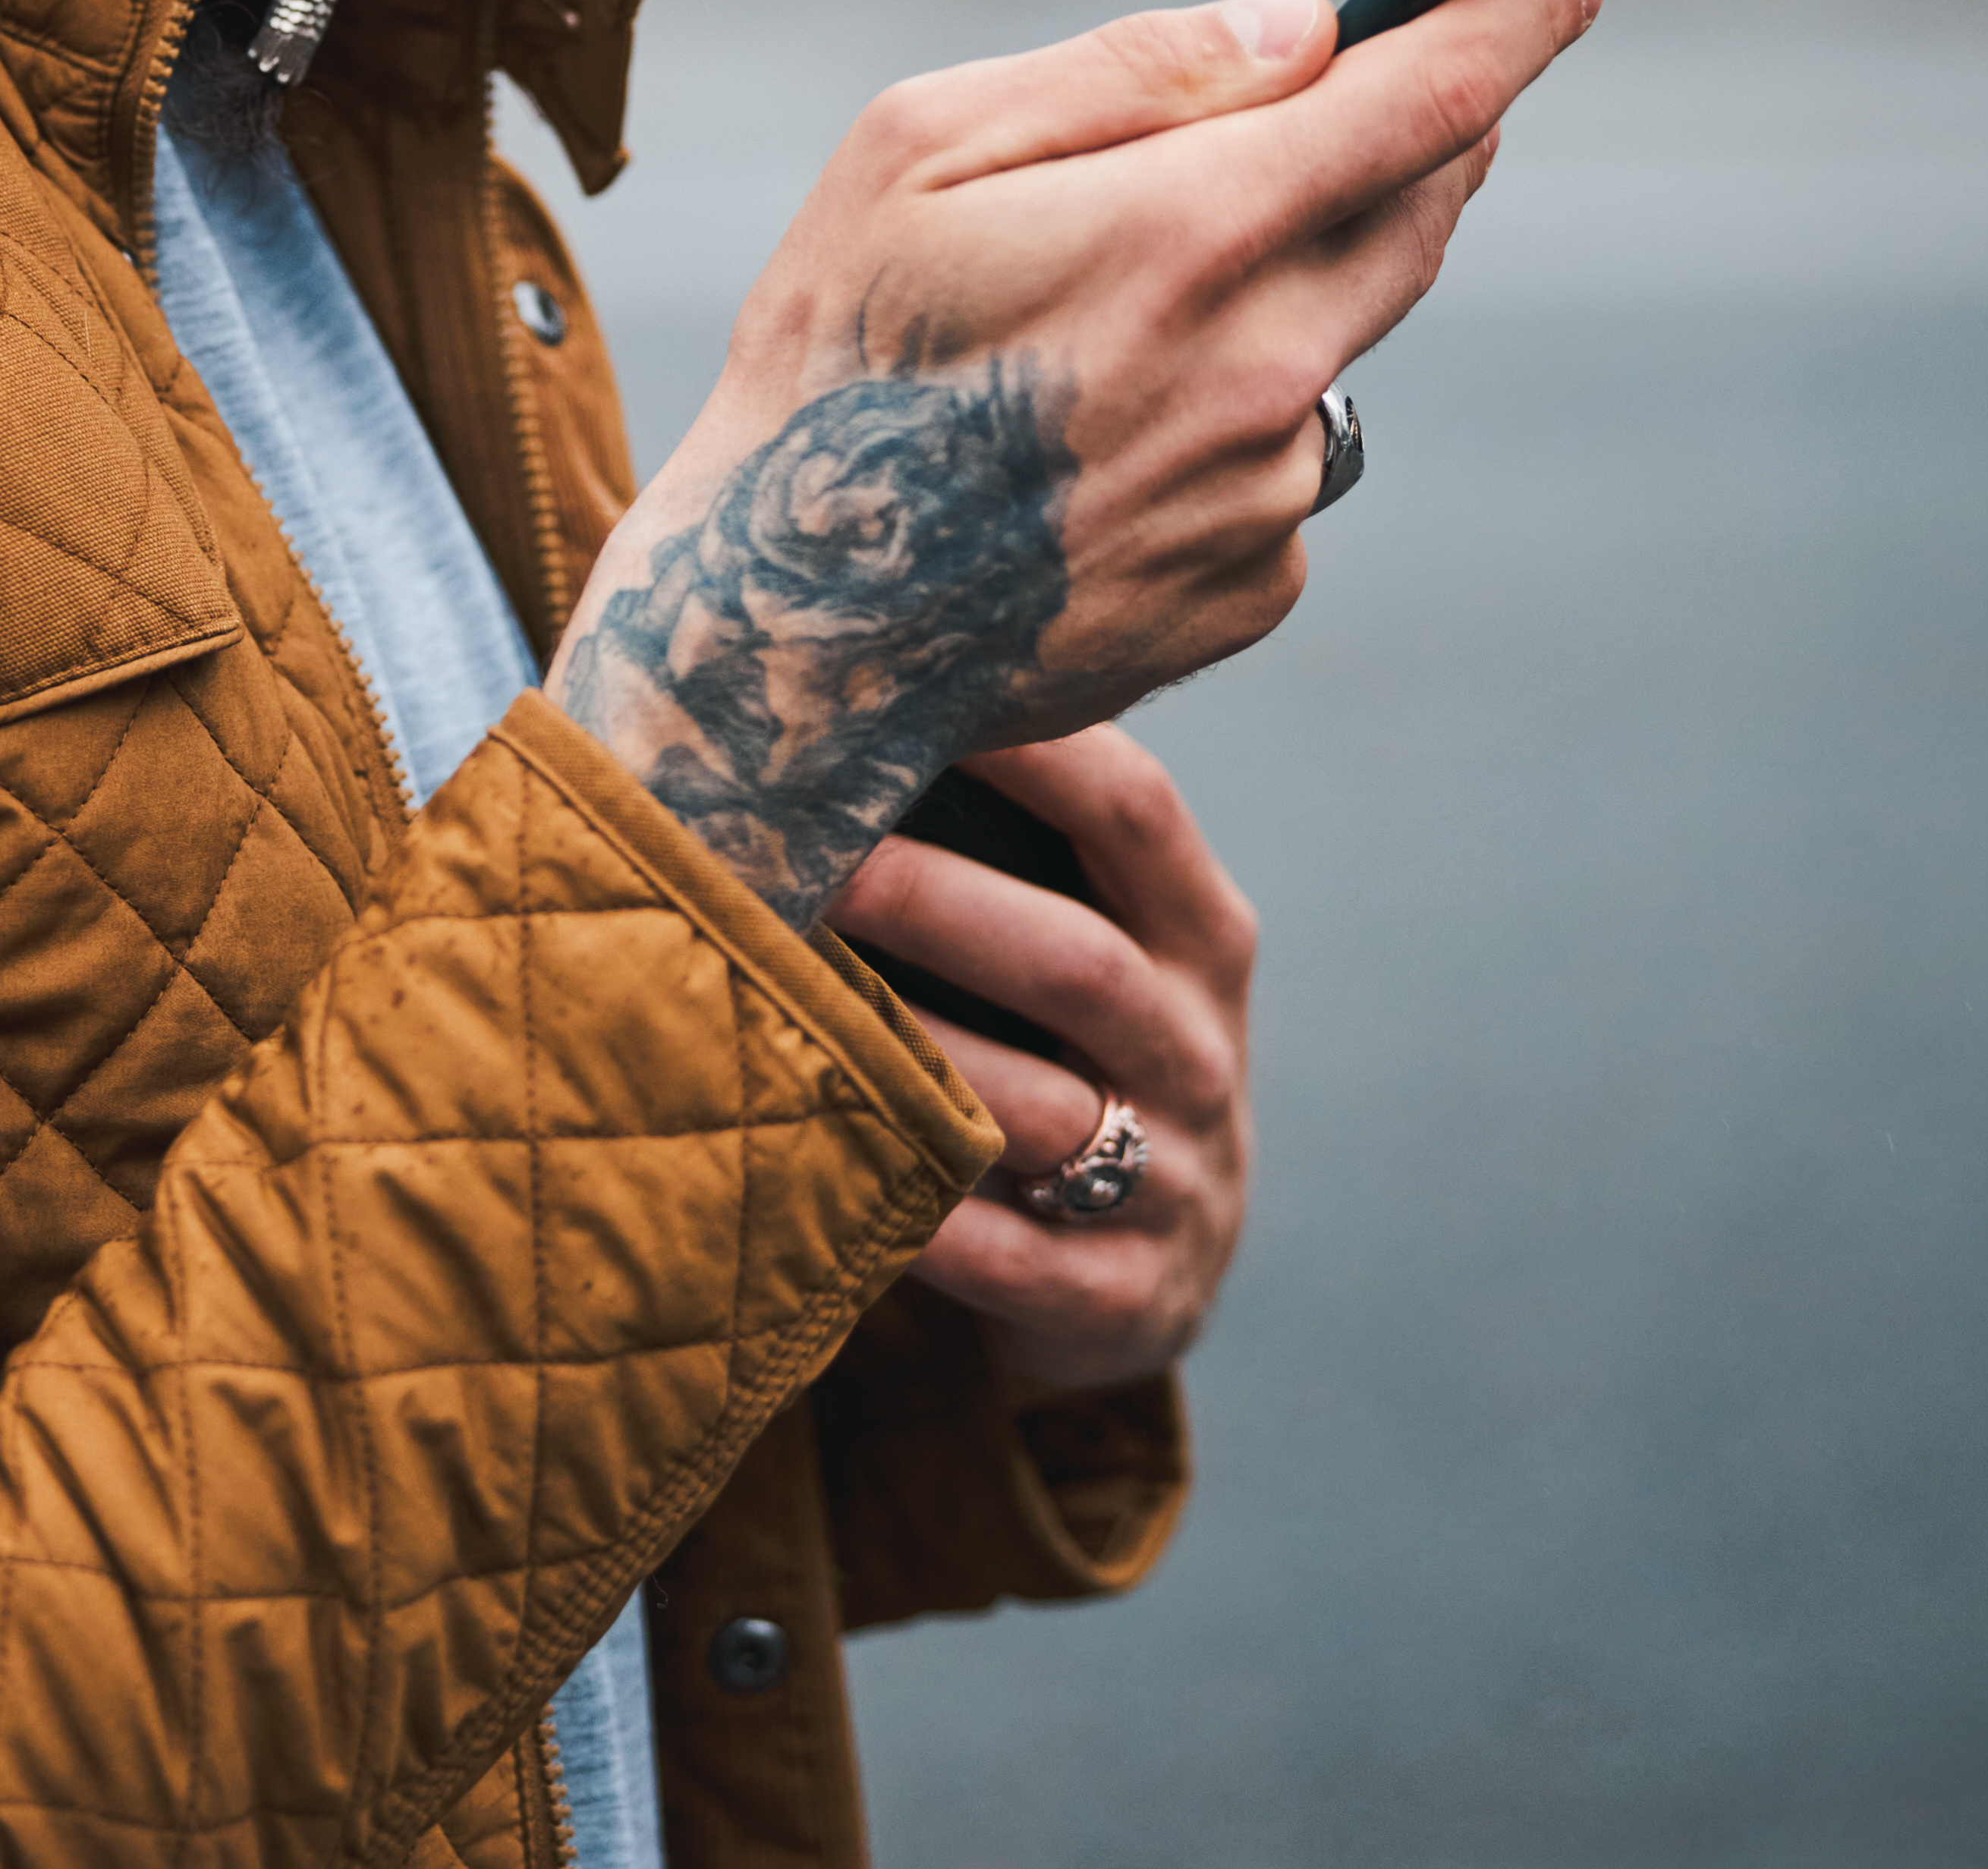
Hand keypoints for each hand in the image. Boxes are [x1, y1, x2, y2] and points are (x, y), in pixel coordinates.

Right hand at [558, 0, 1599, 923]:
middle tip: (1371, 93)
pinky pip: (1282, 465)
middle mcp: (1264, 366)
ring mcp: (1269, 490)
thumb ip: (1132, 69)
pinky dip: (1225, 428)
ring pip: (1336, 340)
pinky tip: (1091, 451)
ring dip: (1280, 295)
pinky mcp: (1253, 584)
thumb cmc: (826, 359)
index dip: (1515, 15)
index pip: (1427, 98)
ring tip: (1104, 331)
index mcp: (1190, 230)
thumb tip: (1306, 27)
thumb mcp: (916, 149)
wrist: (785, 638)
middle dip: (1420, 133)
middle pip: (1421, 210)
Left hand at [826, 727, 1254, 1396]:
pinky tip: (831, 1172)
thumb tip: (836, 722)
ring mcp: (1176, 1181)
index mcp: (1199, 937)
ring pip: (1036, 1110)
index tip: (909, 689)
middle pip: (1078, 963)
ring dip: (912, 1057)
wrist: (1148, 1278)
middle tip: (809, 859)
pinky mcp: (1125, 1299)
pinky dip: (925, 1223)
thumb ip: (1017, 853)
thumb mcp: (1093, 954)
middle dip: (938, 904)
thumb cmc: (1073, 1058)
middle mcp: (1198, 1049)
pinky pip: (1015, 1259)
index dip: (1037, 746)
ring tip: (787, 1004)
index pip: (1136, 810)